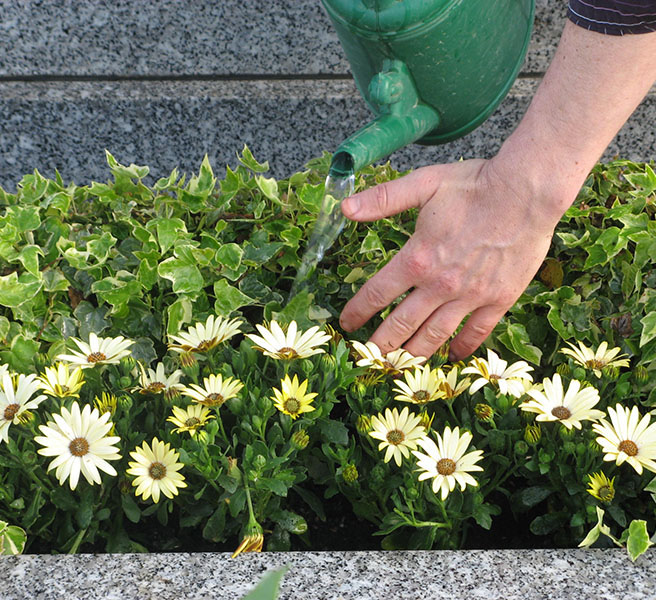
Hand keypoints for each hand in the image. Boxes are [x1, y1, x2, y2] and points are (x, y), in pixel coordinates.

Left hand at [338, 157, 564, 359]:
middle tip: (369, 355)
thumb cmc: (474, 185)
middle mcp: (440, 285)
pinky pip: (477, 332)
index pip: (377, 294)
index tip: (346, 324)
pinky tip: (452, 356)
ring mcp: (470, 296)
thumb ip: (382, 199)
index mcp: (417, 259)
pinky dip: (462, 348)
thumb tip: (344, 207)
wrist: (526, 192)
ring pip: (435, 335)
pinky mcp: (499, 300)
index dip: (357, 312)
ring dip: (414, 353)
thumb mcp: (422, 184)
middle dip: (380, 343)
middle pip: (401, 324)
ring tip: (400, 364)